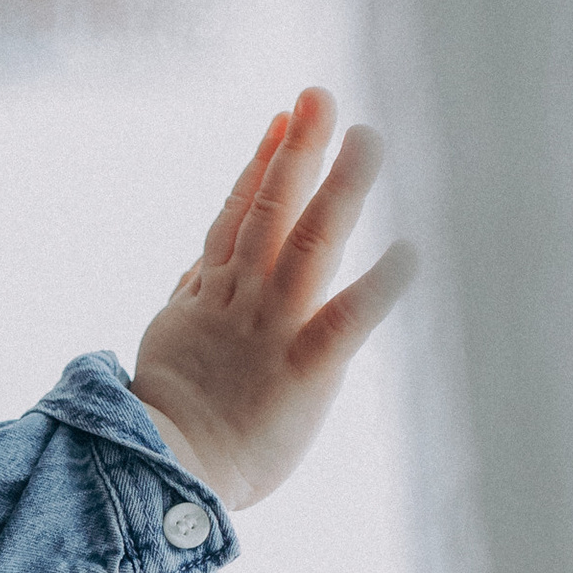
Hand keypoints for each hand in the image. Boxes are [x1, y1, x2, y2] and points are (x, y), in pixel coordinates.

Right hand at [130, 88, 416, 511]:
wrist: (163, 476)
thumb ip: (192, 294)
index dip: (260, 163)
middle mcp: (241, 301)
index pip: (237, 215)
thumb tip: (202, 257)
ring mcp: (271, 330)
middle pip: (269, 211)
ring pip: (306, 245)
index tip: (283, 119)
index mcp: (210, 296)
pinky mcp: (304, 371)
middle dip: (297, 151)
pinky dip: (377, 287)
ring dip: (338, 189)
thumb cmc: (173, 425)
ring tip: (366, 139)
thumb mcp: (172, 343)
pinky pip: (345, 322)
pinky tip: (410, 252)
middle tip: (320, 96)